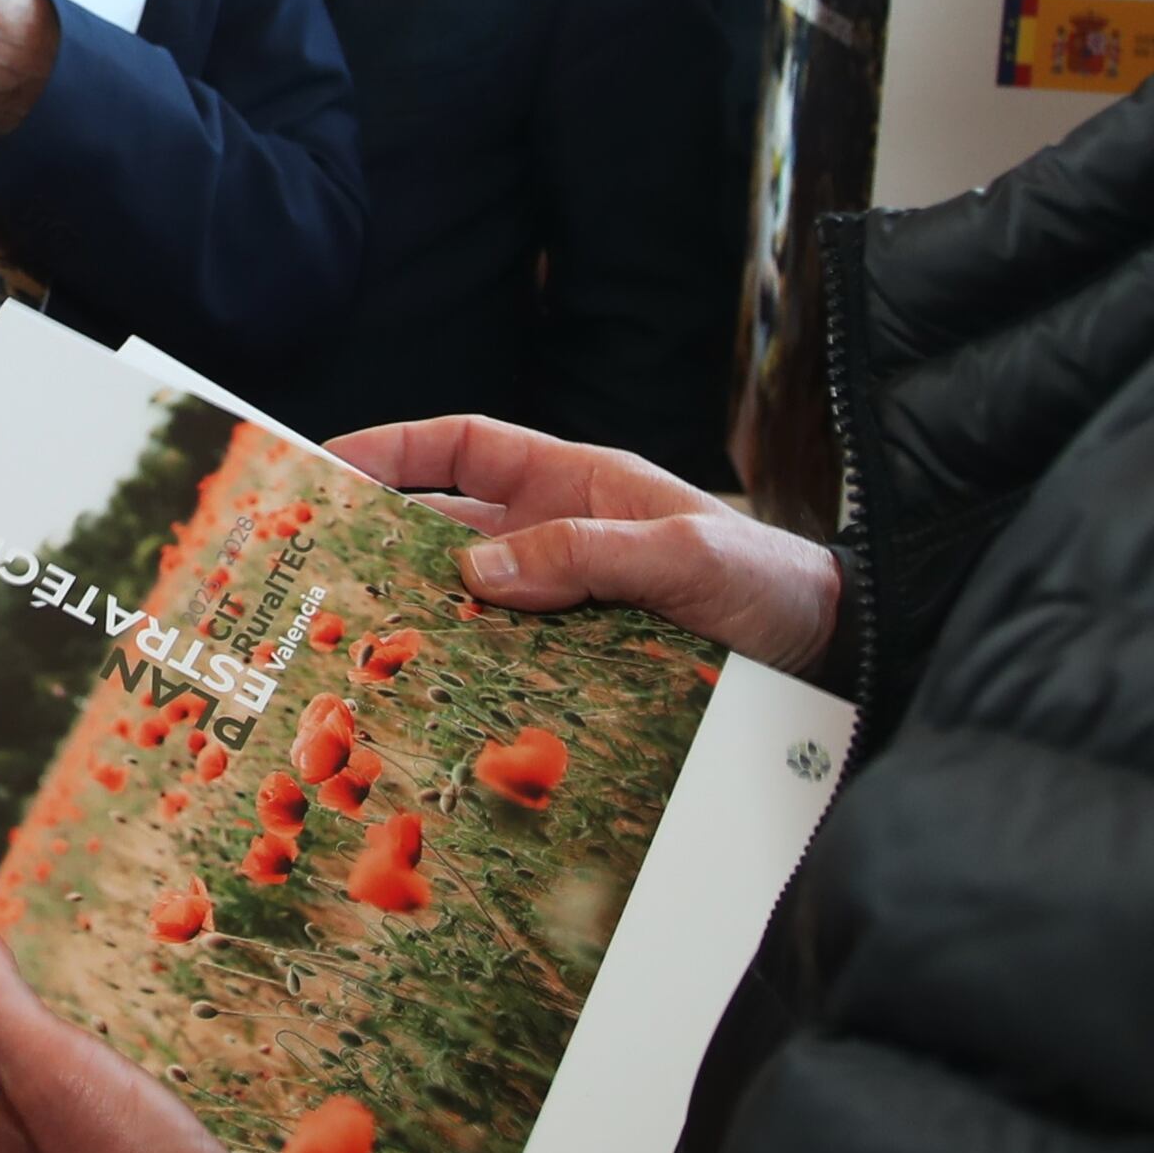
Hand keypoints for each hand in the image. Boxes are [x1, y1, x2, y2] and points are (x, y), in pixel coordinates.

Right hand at [326, 414, 839, 668]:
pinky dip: (471, 675)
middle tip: (317, 577)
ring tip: (361, 651)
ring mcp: (570, 601)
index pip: (464, 447)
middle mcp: (562, 537)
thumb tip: (474, 567)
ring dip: (426, 622)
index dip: (393, 449)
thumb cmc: (770, 581)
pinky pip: (510, 660)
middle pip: (450, 530)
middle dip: (385, 545)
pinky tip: (438, 705)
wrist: (836, 654)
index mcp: (577, 482)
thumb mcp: (683, 554)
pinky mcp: (583, 660)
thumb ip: (583, 554)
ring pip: (474, 604)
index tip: (326, 464)